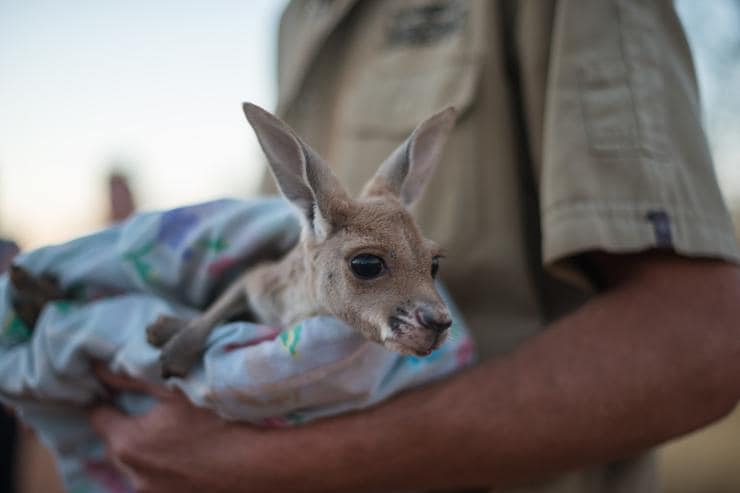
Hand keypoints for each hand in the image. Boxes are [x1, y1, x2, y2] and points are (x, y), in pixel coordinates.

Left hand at [89, 366, 260, 492]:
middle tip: (152, 412)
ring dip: (147, 451)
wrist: (258, 464)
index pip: (97, 416)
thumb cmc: (219, 420)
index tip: (119, 390)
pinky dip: (165, 468)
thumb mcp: (176, 390)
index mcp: (128, 443)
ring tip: (175, 436)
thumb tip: (99, 367)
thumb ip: (132, 378)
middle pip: (116, 444)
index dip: (107, 399)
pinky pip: (156, 481)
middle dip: (127, 427)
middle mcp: (133, 476)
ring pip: (137, 465)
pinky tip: (187, 456)